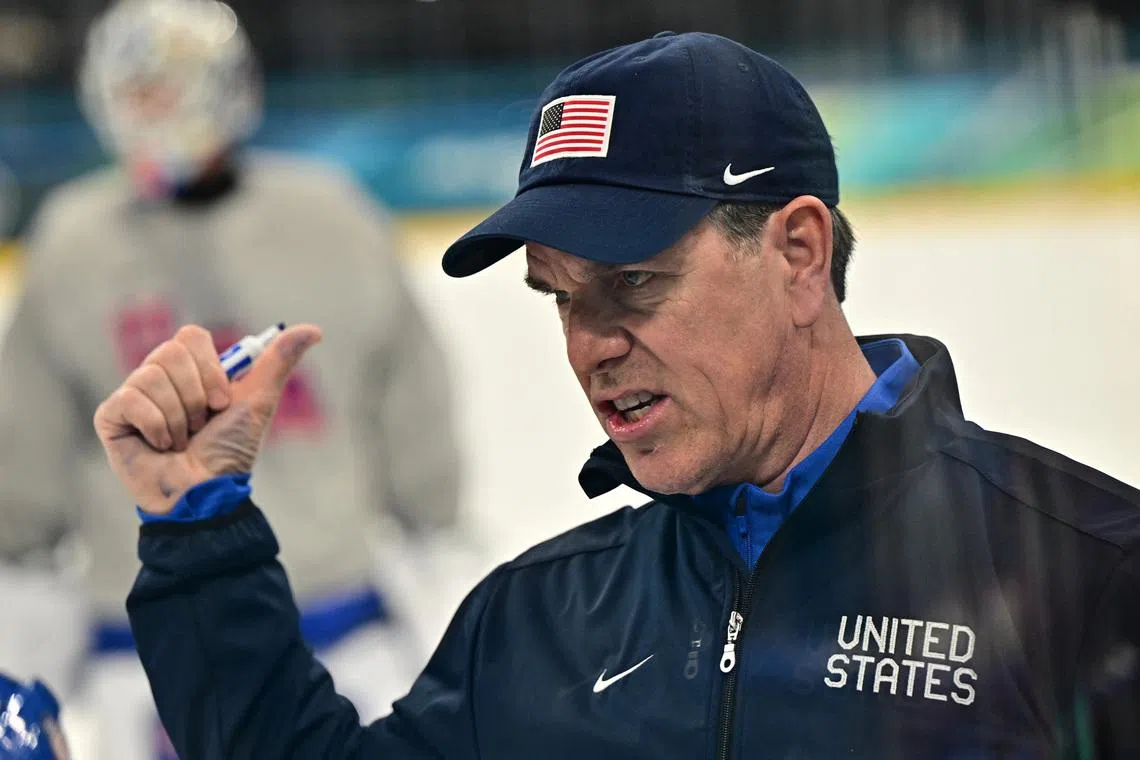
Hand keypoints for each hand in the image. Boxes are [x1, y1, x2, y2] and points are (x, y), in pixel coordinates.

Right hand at [94, 324, 321, 514]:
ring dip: (179, 417)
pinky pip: (130, 399)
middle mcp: (158, 377)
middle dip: (197, 395)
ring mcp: (133, 396)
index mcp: (189, 370)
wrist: (206, 493)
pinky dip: (156, 426)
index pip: (191, 336)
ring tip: (182, 440)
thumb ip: (279, 361)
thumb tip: (314, 329)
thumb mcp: (258, 401)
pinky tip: (161, 446)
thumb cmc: (229, 452)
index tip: (223, 402)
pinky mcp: (111, 417)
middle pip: (170, 352)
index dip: (210, 369)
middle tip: (202, 424)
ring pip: (152, 376)